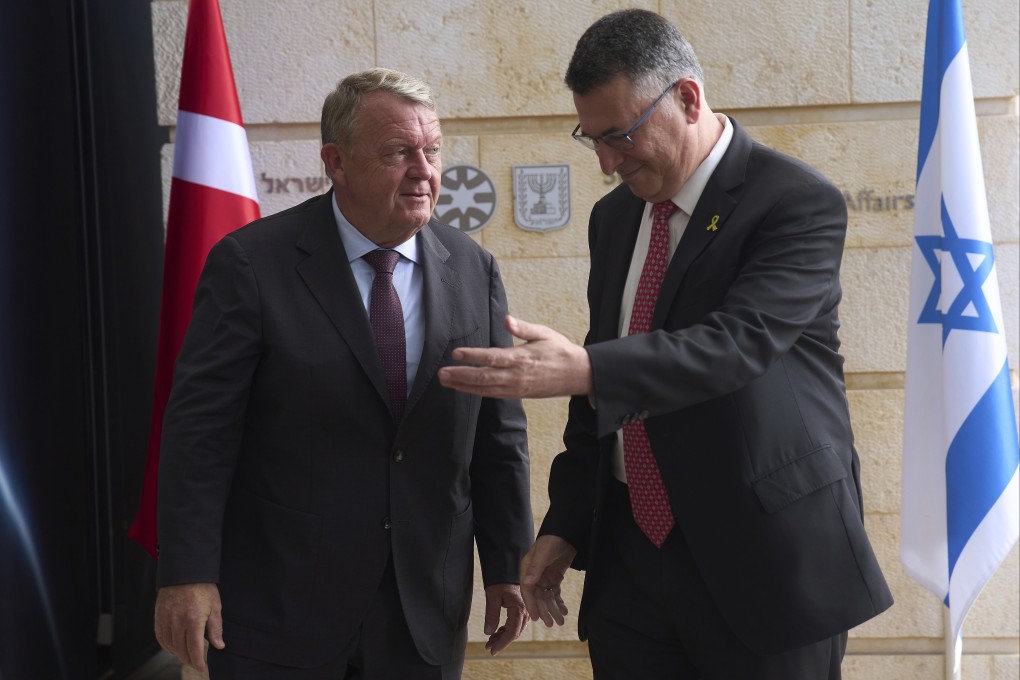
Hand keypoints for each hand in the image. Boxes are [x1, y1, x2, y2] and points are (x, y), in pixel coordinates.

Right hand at [154, 583, 224, 671]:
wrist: (185, 571)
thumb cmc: (203, 587)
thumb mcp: (215, 606)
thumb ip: (216, 628)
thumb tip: (219, 645)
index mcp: (194, 620)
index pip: (195, 648)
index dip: (198, 661)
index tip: (201, 667)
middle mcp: (178, 621)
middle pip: (181, 649)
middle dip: (188, 659)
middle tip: (195, 663)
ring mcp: (166, 619)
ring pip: (169, 644)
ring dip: (177, 653)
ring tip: (185, 656)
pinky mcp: (158, 615)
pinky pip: (160, 636)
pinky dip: (166, 645)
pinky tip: (172, 648)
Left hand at [438, 315, 592, 398]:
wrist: (577, 374)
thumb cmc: (560, 351)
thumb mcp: (544, 333)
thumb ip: (523, 328)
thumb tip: (507, 319)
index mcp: (521, 358)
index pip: (491, 358)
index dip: (472, 356)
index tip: (455, 353)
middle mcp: (516, 376)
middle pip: (483, 377)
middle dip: (460, 375)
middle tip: (441, 373)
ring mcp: (516, 387)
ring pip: (484, 389)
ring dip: (463, 386)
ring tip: (446, 382)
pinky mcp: (518, 394)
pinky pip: (492, 395)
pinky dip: (476, 392)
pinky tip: (465, 388)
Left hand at [482, 583, 527, 654]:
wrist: (506, 567)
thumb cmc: (499, 580)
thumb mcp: (492, 596)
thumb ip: (491, 615)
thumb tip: (488, 632)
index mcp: (519, 608)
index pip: (512, 632)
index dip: (502, 643)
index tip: (492, 651)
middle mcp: (525, 611)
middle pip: (515, 633)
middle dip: (501, 642)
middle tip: (488, 647)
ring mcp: (525, 610)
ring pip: (516, 629)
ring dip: (503, 637)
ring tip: (490, 641)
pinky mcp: (522, 608)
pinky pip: (516, 623)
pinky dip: (506, 630)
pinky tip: (496, 633)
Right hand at [520, 535, 576, 626]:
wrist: (567, 532)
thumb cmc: (552, 540)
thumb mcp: (543, 553)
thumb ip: (535, 568)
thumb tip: (526, 584)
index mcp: (527, 570)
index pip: (527, 591)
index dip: (532, 605)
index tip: (537, 618)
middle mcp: (534, 575)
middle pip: (538, 597)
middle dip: (545, 611)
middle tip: (551, 624)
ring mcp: (544, 577)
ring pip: (547, 598)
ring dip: (553, 609)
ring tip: (561, 621)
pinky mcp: (554, 577)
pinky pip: (555, 593)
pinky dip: (559, 603)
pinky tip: (564, 611)